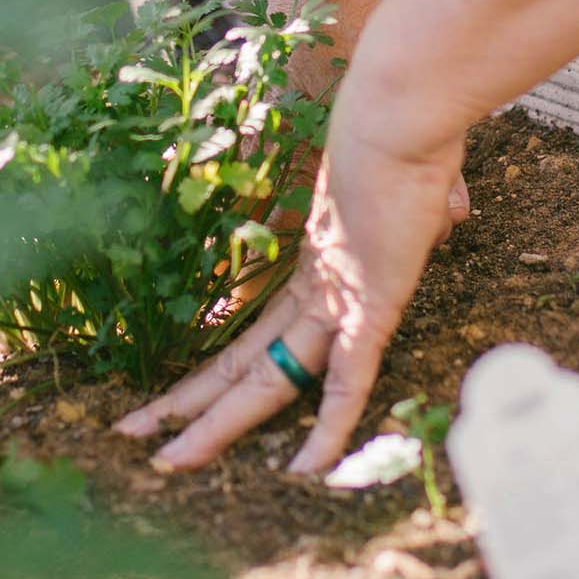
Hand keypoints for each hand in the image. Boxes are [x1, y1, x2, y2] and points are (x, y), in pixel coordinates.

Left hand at [114, 103, 464, 472]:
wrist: (403, 109)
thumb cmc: (409, 134)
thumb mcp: (414, 186)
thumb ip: (428, 206)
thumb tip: (449, 209)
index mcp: (315, 268)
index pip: (253, 336)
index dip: (212, 371)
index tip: (173, 398)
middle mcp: (315, 291)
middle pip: (240, 365)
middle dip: (185, 405)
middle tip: (129, 434)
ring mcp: (336, 300)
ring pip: (268, 381)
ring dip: (215, 426)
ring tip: (164, 461)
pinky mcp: (367, 303)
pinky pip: (346, 380)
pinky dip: (330, 427)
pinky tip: (305, 469)